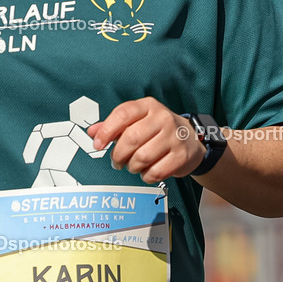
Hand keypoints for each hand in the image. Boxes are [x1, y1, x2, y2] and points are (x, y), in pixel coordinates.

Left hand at [88, 96, 206, 183]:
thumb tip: (92, 131)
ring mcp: (174, 136)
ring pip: (142, 157)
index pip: (123, 114)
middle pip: (131, 138)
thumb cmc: (158, 129)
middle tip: (116, 161)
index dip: (107, 131)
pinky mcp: (181, 155)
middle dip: (118, 155)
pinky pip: (156, 171)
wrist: (190, 138)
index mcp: (148, 106)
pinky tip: (147, 171)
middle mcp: (163, 118)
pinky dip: (146, 176)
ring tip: (133, 165)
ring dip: (132, 166)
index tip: (98, 144)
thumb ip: (113, 126)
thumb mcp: (137, 121)